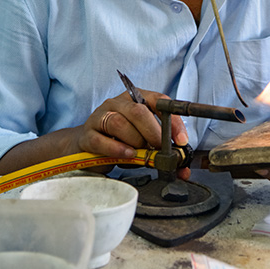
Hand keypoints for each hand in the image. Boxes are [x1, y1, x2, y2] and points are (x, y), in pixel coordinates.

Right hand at [70, 90, 189, 175]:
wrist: (87, 144)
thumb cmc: (120, 139)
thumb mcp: (143, 140)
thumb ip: (161, 151)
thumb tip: (183, 169)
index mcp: (136, 99)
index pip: (159, 101)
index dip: (173, 120)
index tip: (181, 140)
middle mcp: (117, 103)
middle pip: (137, 111)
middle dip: (153, 131)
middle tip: (160, 149)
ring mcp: (100, 117)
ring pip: (118, 123)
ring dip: (135, 140)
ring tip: (140, 153)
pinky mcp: (87, 135)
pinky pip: (101, 140)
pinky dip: (116, 149)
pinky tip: (126, 155)